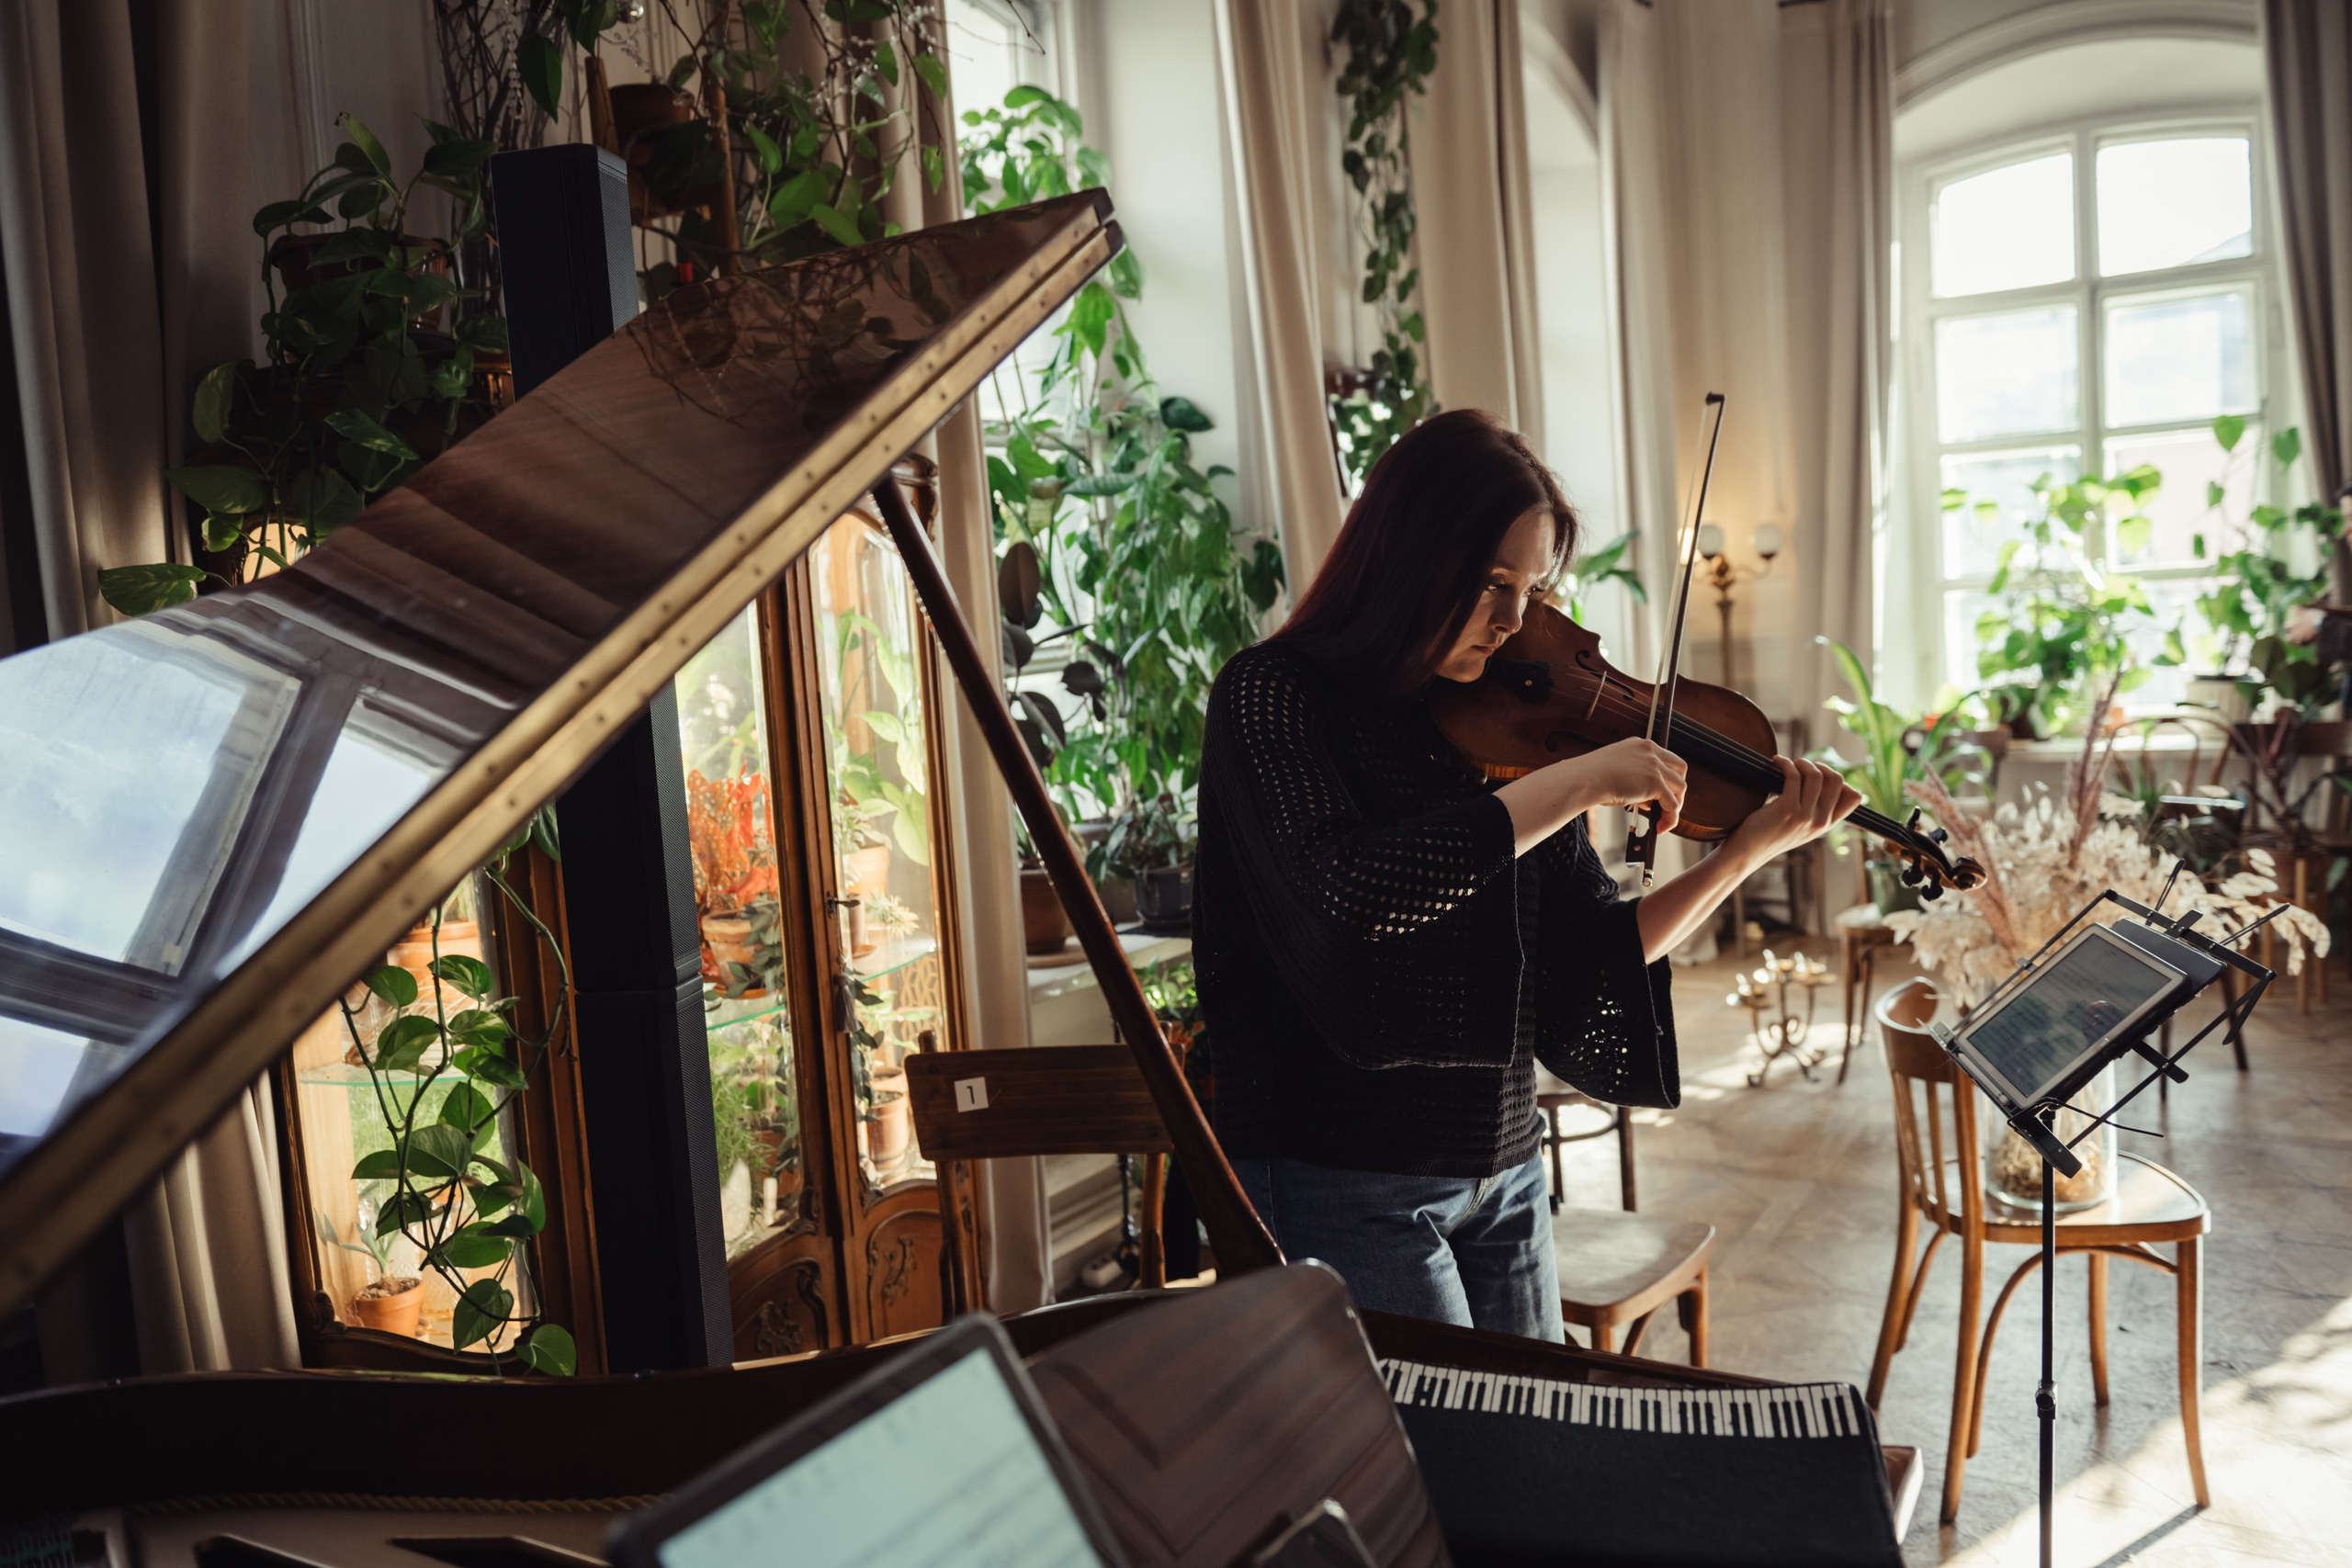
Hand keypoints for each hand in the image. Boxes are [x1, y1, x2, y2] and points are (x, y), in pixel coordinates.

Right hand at [1553, 738, 1688, 833]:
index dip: (1665, 777)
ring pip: (1680, 787)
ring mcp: (1654, 766)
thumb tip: (1646, 798)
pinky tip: (1660, 827)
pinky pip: (1672, 804)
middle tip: (1666, 804)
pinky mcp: (1654, 782)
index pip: (1664, 758)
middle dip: (1677, 788)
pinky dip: (1670, 818)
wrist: (1583, 779)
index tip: (1658, 792)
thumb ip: (1634, 777)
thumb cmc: (1590, 777)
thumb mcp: (1616, 770)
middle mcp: (1650, 751)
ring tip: (1661, 819)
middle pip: (1680, 769)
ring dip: (1675, 805)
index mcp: (1640, 745)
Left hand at [1727, 757, 1861, 865]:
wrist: (1749, 851)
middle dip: (1820, 765)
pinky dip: (1786, 763)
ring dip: (1802, 762)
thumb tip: (1820, 774)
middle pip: (1837, 780)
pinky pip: (1794, 776)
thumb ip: (1814, 807)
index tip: (1819, 775)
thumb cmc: (1770, 832)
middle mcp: (1821, 822)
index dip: (1838, 779)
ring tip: (1789, 764)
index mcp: (1827, 825)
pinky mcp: (1787, 810)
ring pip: (1817, 775)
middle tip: (1802, 766)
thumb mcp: (1801, 824)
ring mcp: (1805, 817)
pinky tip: (1777, 762)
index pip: (1854, 797)